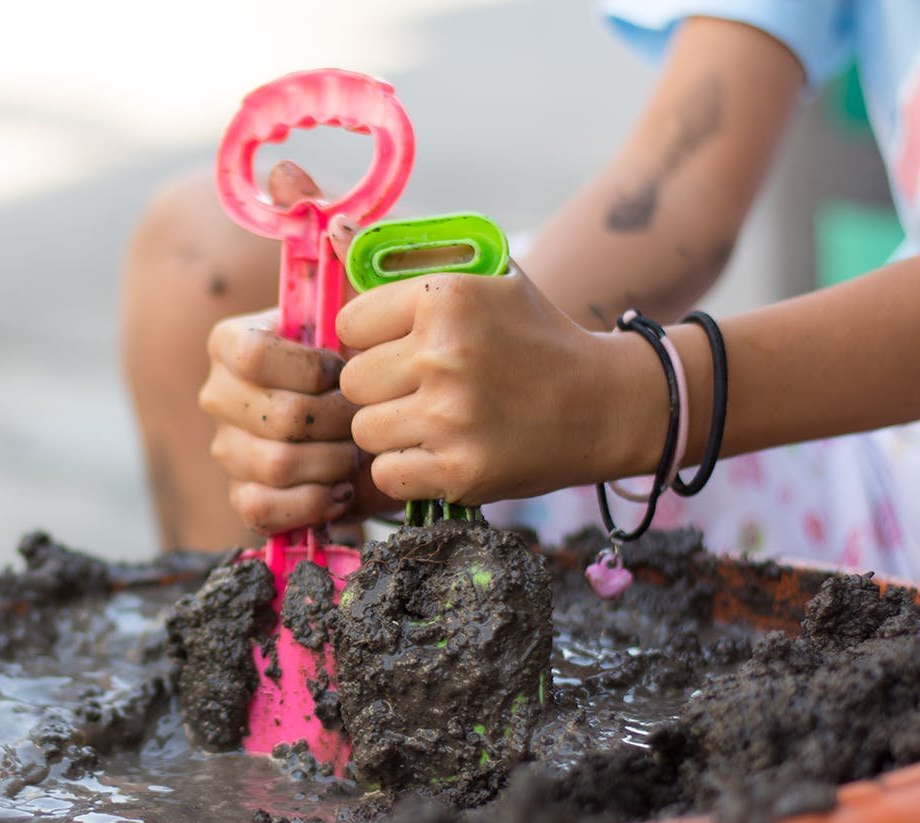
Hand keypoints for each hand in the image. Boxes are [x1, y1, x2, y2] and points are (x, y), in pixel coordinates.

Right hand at [197, 162, 392, 534]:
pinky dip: (309, 504)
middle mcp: (221, 396)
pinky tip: (341, 487)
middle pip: (265, 418)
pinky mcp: (248, 498)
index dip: (303, 368)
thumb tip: (283, 169)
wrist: (408, 416)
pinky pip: (260, 510)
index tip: (345, 368)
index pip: (247, 354)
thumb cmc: (385, 347)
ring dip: (329, 461)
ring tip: (360, 451)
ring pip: (269, 466)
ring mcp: (230, 449)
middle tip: (364, 415)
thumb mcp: (367, 284)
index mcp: (236, 341)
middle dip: (328, 421)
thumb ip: (328, 226)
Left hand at [337, 263, 644, 505]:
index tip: (402, 347)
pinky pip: (386, 474)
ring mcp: (451, 417)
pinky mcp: (460, 470)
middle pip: (353, 382)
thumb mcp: (483, 280)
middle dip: (379, 387)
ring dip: (391, 430)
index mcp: (446, 297)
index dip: (371, 340)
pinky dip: (407, 468)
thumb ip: (406, 255)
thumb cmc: (533, 337)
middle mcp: (445, 354)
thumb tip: (335, 229)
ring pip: (364, 430)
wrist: (607, 404)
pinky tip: (440, 451)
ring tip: (434, 420)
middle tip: (420, 388)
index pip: (350, 325)